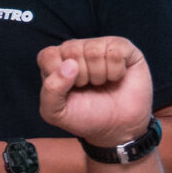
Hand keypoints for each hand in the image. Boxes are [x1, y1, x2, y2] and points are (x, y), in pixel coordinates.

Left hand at [37, 37, 153, 147]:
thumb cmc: (84, 116)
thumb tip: (69, 64)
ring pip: (94, 52)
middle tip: (88, 88)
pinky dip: (116, 72)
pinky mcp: (122, 47)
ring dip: (99, 76)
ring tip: (102, 83)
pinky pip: (115, 52)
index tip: (69, 90)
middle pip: (72, 51)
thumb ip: (50, 90)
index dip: (59, 78)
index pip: (48, 55)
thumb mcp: (55, 112)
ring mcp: (99, 45)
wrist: (117, 127)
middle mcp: (75, 49)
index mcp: (54, 60)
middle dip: (81, 78)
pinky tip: (116, 77)